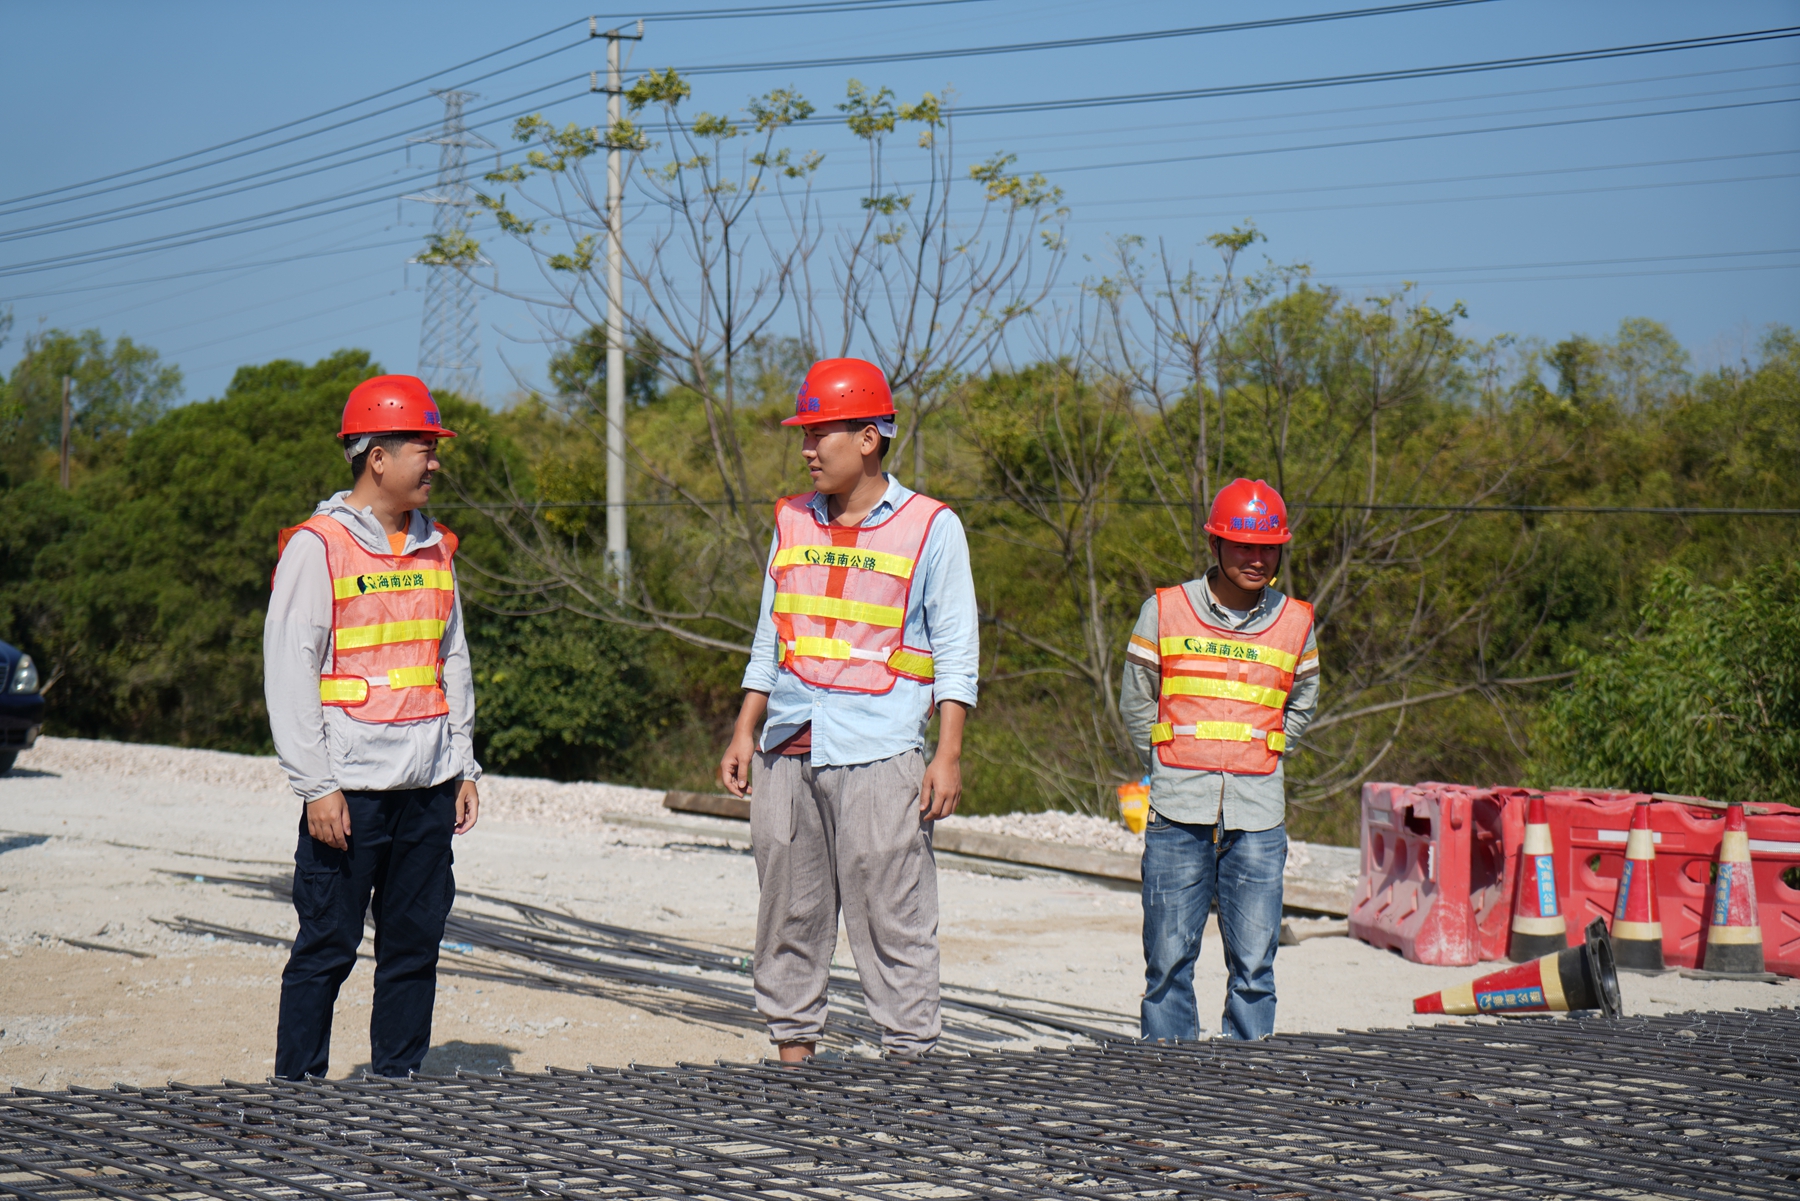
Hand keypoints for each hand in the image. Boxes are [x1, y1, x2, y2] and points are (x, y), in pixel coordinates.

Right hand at [306, 790, 352, 849]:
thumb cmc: (334, 796)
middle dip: (335, 844)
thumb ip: (346, 821)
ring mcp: (316, 821)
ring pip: (321, 838)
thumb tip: (348, 833)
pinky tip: (322, 837)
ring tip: (332, 842)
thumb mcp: (344, 806)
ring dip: (327, 842)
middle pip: (329, 839)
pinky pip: (313, 833)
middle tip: (339, 846)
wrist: (319, 788)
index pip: (339, 836)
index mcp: (334, 818)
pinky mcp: (310, 820)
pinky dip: (318, 837)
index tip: (345, 848)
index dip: (342, 844)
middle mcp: (324, 821)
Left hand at [454, 779, 479, 834]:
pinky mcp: (464, 802)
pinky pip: (463, 812)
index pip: (472, 819)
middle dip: (462, 827)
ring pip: (466, 817)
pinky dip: (459, 817)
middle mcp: (473, 805)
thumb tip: (459, 821)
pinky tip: (452, 820)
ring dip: (460, 823)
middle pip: (469, 820)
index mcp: (474, 804)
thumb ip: (459, 809)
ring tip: (451, 827)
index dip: (466, 827)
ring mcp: (469, 803)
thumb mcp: (459, 796)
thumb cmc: (461, 784)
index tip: (459, 832)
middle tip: (453, 831)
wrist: (462, 773)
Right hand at [720, 691, 768, 798]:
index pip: (727, 782)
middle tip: (750, 792)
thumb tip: (741, 786)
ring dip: (741, 784)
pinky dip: (742, 779)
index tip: (742, 795)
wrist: (744, 733)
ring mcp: (730, 765)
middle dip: (739, 788)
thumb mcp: (745, 760)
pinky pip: (737, 774)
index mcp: (725, 766)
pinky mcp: (735, 763)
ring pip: (734, 778)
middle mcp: (726, 766)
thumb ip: (743, 773)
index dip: (734, 790)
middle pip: (731, 782)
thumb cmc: (744, 745)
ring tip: (751, 789)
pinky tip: (749, 782)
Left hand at [919, 700, 968, 820]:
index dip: (929, 817)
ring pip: (951, 811)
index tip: (924, 817)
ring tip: (936, 813)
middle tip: (929, 817)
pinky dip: (950, 809)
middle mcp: (951, 795)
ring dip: (944, 815)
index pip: (935, 811)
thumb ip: (924, 796)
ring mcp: (956, 793)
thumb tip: (922, 809)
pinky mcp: (960, 790)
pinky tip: (944, 806)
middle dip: (936, 818)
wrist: (949, 758)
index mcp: (941, 793)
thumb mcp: (926, 781)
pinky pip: (956, 804)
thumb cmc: (935, 768)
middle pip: (944, 814)